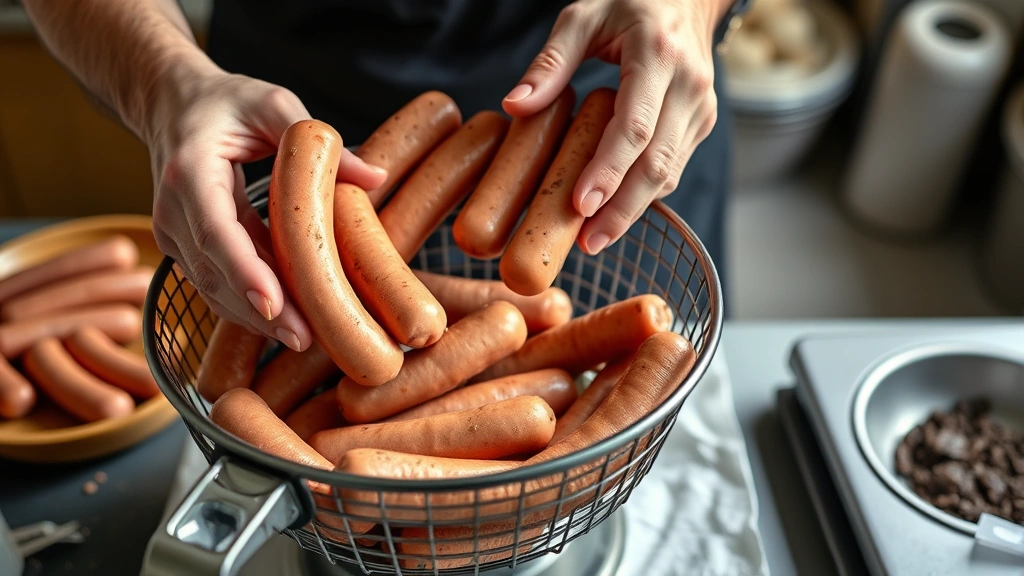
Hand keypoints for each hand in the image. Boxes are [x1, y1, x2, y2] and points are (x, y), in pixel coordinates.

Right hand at [145, 68, 385, 349]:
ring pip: (213, 287)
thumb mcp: (272, 104)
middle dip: (259, 309)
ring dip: (254, 317)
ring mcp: (173, 234)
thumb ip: (318, 138)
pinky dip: (247, 305)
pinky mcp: (185, 249)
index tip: (272, 304)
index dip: (244, 271)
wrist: (171, 104)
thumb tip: (375, 176)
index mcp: (191, 171)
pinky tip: (286, 322)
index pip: (215, 231)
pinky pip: (215, 284)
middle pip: (215, 271)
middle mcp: (172, 209)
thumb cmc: (224, 102)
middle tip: (305, 337)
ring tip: (303, 338)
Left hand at [503, 0, 726, 253]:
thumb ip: (550, 61)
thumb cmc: (630, 4)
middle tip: (589, 243)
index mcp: (658, 57)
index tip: (580, 205)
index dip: (608, 172)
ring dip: (632, 211)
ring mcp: (700, 110)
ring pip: (668, 174)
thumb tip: (514, 106)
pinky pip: (671, 169)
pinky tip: (613, 215)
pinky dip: (643, 196)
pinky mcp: (700, 126)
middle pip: (657, 163)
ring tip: (594, 239)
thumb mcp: (583, 16)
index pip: (634, 128)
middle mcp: (688, 88)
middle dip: (622, 210)